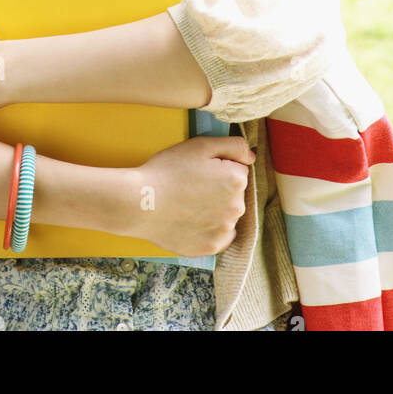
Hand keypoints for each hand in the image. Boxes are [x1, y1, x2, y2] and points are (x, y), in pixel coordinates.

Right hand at [129, 135, 255, 257]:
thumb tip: (251, 157)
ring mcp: (224, 230)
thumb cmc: (169, 170)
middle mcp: (237, 208)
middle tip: (191, 186)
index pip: (238, 170)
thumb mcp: (201, 145)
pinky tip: (191, 220)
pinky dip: (208, 229)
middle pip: (234, 194)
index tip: (199, 170)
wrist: (141, 202)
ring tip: (188, 204)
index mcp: (237, 180)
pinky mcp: (210, 247)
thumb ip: (233, 146)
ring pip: (226, 215)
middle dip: (219, 188)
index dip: (218, 167)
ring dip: (214, 209)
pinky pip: (218, 236)